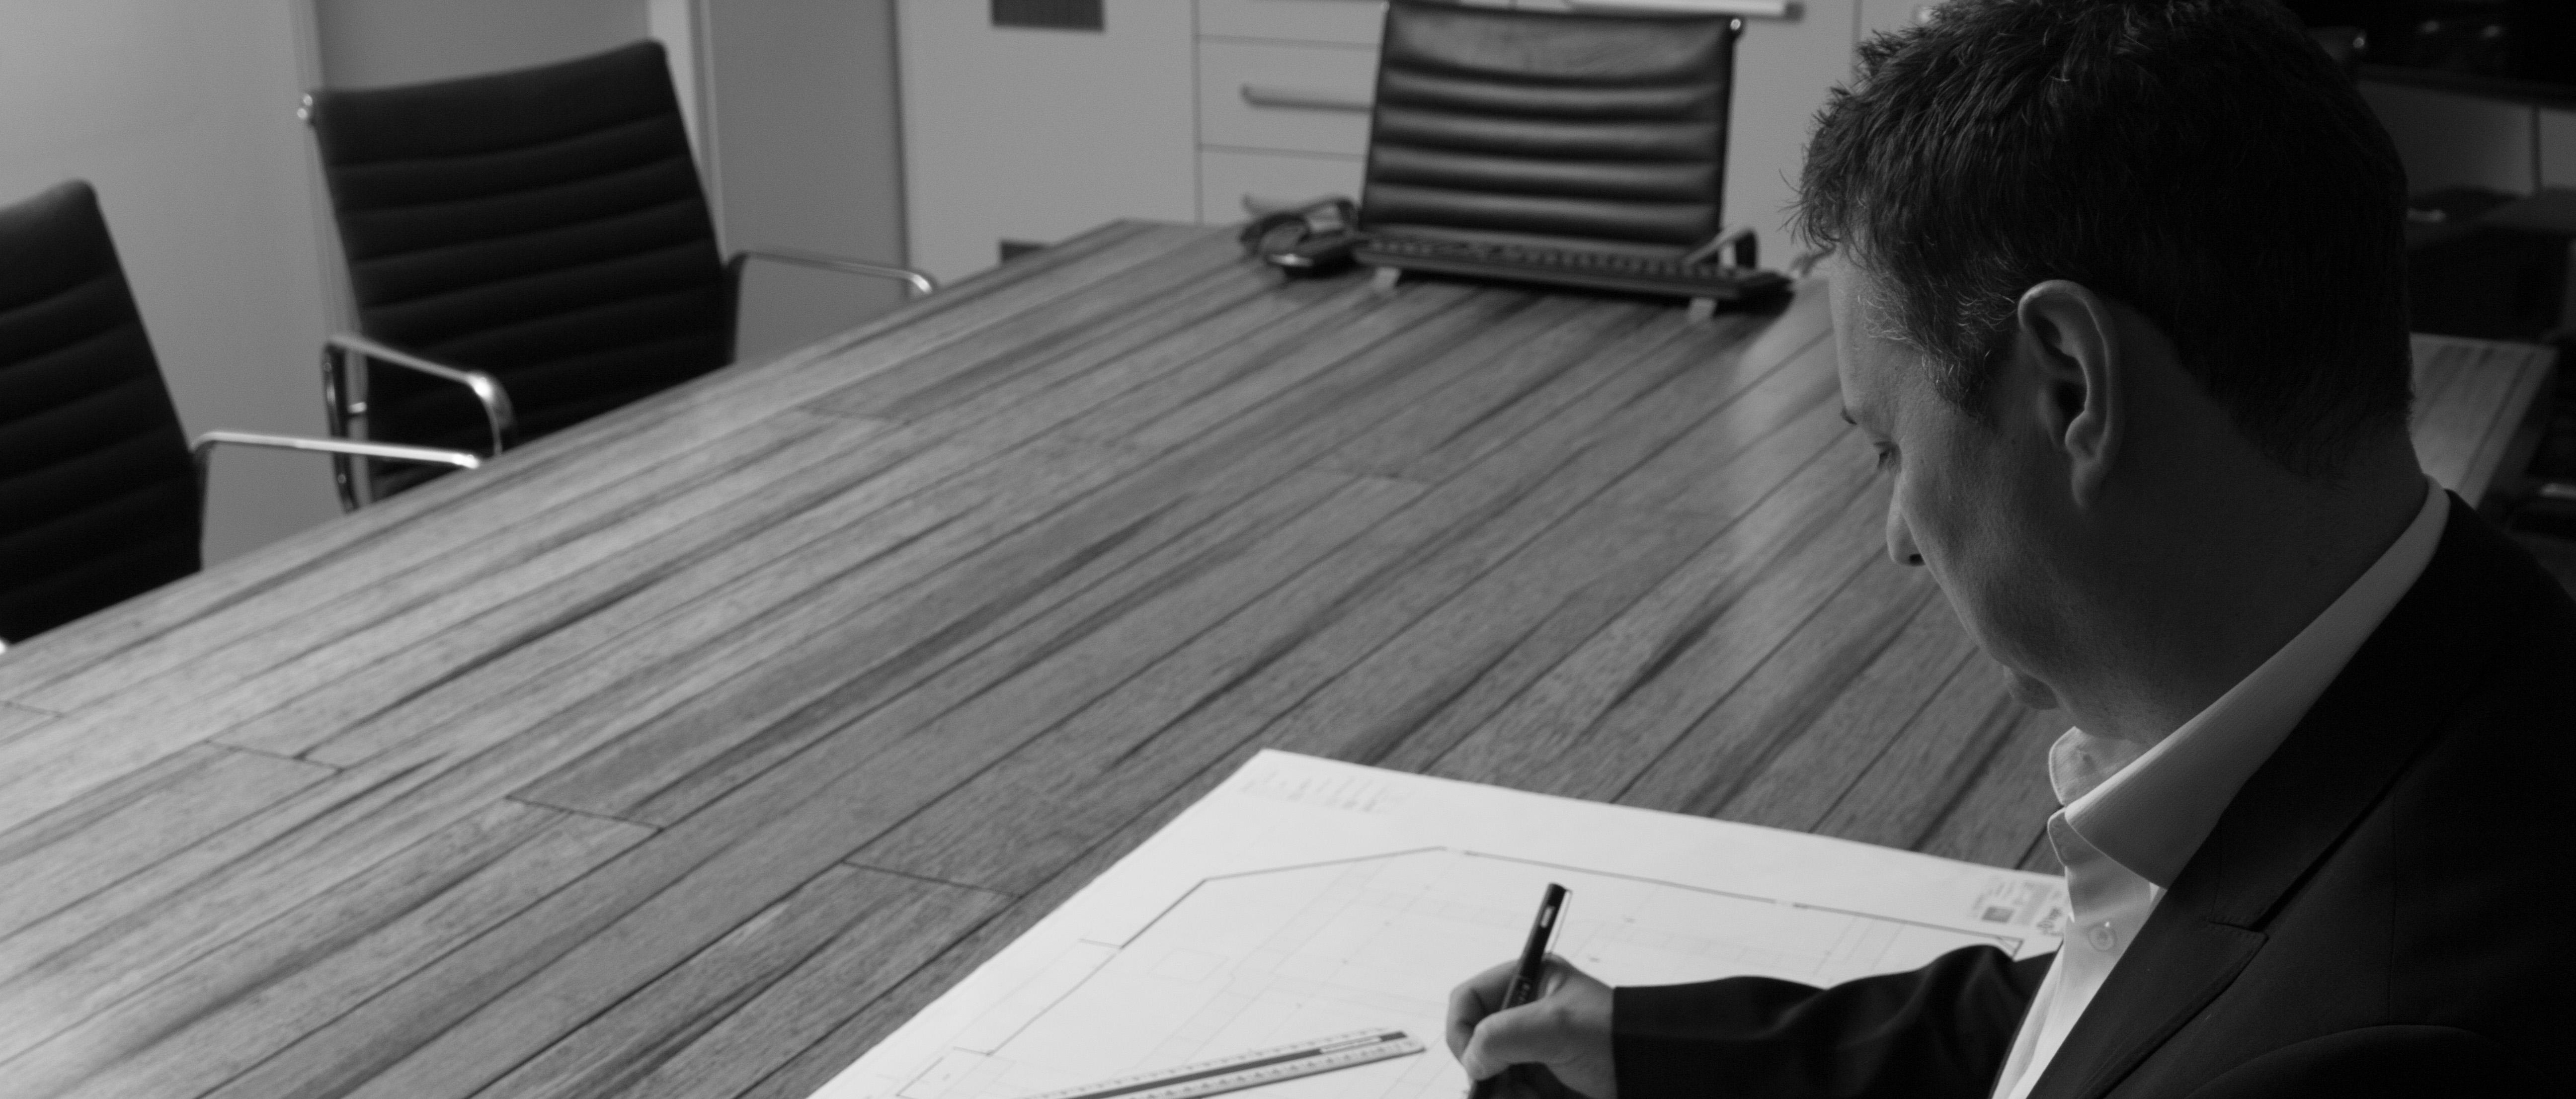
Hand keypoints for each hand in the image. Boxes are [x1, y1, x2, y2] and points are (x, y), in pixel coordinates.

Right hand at [1445, 955, 1616, 1098]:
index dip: (1461, 1030)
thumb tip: (1473, 1062)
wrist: (1653, 1071)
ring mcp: (1534, 1052)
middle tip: (1500, 1090)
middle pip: (1475, 1045)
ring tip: (1528, 1097)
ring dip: (1502, 1092)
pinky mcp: (1544, 1081)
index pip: (1468, 1000)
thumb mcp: (1554, 1026)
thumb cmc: (1613, 1037)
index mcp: (1528, 984)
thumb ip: (1500, 1036)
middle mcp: (1526, 1016)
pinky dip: (1517, 1098)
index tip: (1475, 1061)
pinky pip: (1512, 1093)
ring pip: (1491, 1076)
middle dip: (1484, 1072)